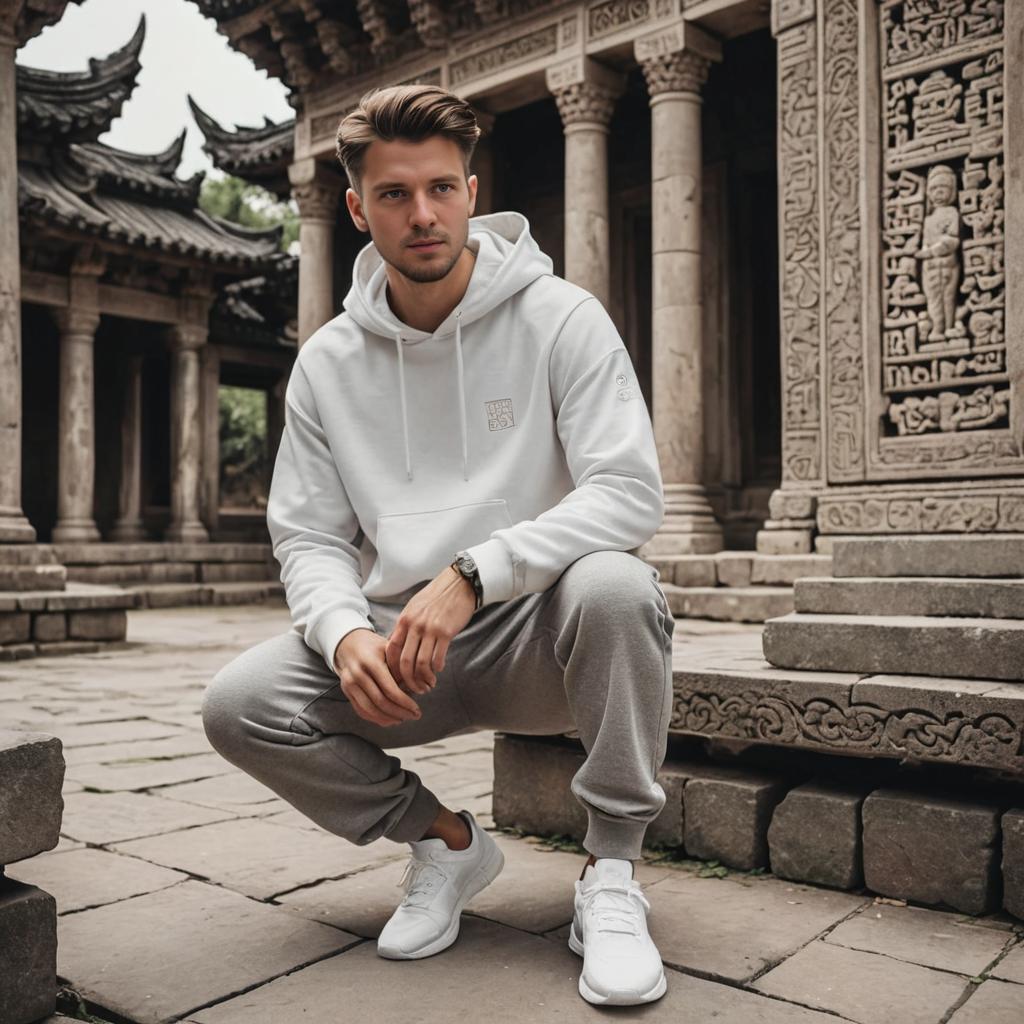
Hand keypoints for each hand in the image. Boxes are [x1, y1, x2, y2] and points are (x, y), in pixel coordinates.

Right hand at [333, 628, 422, 727]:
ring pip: (370, 710)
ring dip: (388, 718)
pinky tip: (389, 720)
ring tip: (403, 719)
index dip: (404, 702)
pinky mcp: (346, 692)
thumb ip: (402, 666)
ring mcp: (349, 684)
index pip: (390, 689)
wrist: (348, 643)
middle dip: (399, 712)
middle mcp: (357, 674)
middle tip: (414, 716)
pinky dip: (376, 719)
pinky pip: (361, 710)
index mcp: (371, 662)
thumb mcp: (390, 649)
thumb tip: (421, 686)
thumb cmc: (375, 646)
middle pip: (380, 702)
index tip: (417, 708)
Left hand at [386, 566, 476, 692]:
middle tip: (415, 689)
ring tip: (428, 684)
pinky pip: (438, 657)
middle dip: (408, 681)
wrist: (459, 584)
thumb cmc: (436, 596)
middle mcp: (414, 625)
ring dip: (424, 678)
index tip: (398, 679)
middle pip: (405, 662)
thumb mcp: (414, 607)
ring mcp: (430, 629)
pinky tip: (438, 669)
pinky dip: (437, 668)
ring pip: (421, 663)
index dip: (392, 669)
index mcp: (404, 620)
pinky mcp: (446, 632)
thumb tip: (396, 644)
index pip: (391, 650)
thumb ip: (405, 626)